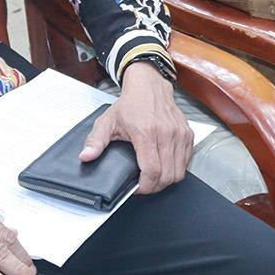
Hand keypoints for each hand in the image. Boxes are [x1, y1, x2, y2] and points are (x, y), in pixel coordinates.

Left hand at [80, 62, 191, 193]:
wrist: (149, 86)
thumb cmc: (130, 104)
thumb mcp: (107, 121)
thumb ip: (95, 141)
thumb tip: (86, 157)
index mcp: (145, 132)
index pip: (152, 171)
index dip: (145, 186)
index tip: (137, 188)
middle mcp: (166, 133)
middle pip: (167, 175)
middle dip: (155, 187)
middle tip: (145, 185)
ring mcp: (179, 134)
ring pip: (179, 171)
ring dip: (167, 180)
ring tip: (154, 177)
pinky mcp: (187, 134)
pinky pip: (187, 161)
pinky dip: (177, 169)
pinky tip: (165, 166)